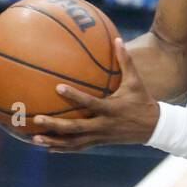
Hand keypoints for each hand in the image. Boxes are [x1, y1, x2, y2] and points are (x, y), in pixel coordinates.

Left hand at [32, 39, 159, 151]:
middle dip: (56, 125)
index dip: (75, 96)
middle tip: (37, 118)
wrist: (153, 127)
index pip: (90, 103)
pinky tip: (47, 147)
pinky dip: (62, 148)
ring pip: (73, 142)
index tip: (58, 87)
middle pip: (76, 128)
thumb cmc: (142, 100)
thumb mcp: (136, 81)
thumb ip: (126, 61)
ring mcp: (100, 136)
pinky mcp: (98, 142)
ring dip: (54, 141)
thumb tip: (118, 39)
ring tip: (34, 138)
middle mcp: (103, 125)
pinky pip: (77, 147)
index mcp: (111, 109)